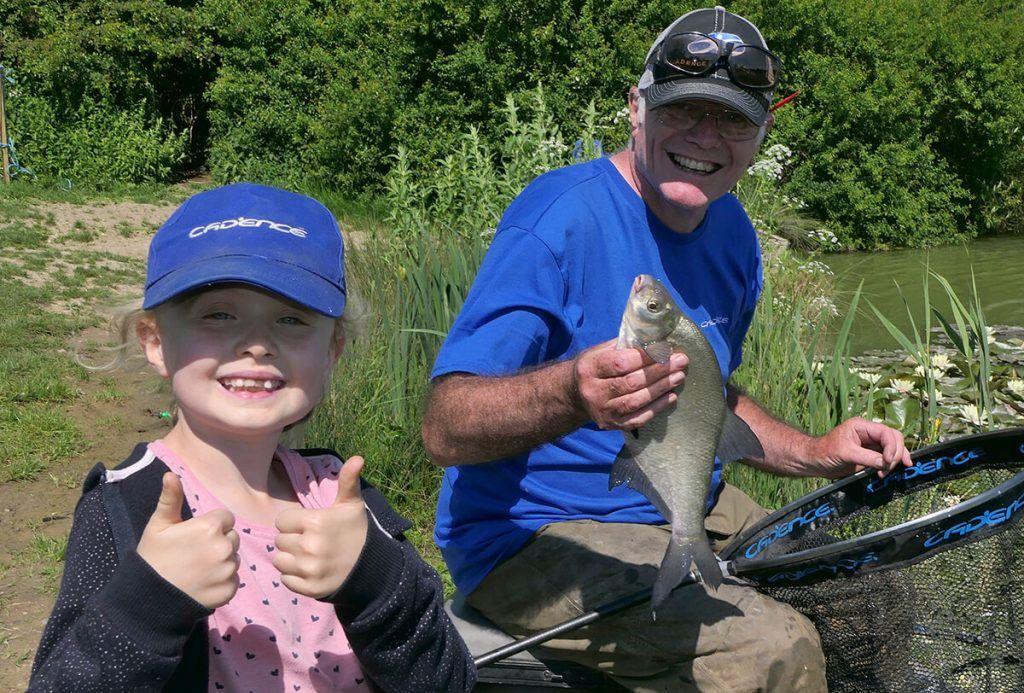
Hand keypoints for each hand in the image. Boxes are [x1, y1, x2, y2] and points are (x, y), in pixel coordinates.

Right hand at [137, 472, 238, 608]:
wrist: (148, 599)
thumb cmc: (152, 557)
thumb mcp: (158, 525)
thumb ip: (170, 499)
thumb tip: (170, 474)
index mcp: (210, 527)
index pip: (225, 518)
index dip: (211, 525)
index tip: (194, 535)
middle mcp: (224, 547)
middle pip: (232, 537)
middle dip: (218, 541)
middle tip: (195, 553)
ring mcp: (228, 570)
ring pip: (234, 558)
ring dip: (221, 561)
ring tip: (197, 569)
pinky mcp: (229, 590)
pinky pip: (233, 579)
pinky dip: (222, 581)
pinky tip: (203, 583)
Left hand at [273, 456, 368, 598]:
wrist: (372, 566)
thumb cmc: (356, 531)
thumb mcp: (352, 504)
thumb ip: (348, 481)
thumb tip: (357, 457)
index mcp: (316, 522)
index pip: (281, 521)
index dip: (294, 522)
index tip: (310, 525)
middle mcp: (310, 547)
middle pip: (279, 540)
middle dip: (292, 539)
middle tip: (311, 540)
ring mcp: (309, 570)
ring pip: (279, 560)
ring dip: (290, 558)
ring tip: (308, 555)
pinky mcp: (309, 588)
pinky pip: (285, 580)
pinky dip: (294, 576)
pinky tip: (310, 570)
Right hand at [572, 338, 687, 429]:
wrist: (574, 394)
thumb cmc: (594, 367)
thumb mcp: (601, 351)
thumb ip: (624, 345)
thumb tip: (656, 340)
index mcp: (589, 368)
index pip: (620, 363)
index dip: (646, 357)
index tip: (665, 349)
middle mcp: (593, 391)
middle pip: (631, 382)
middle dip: (659, 371)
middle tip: (680, 362)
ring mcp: (602, 411)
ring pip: (636, 401)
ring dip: (661, 388)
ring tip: (679, 377)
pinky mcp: (611, 425)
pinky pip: (638, 419)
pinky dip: (657, 408)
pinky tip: (671, 397)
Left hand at [809, 417, 912, 478]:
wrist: (815, 462)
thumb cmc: (824, 452)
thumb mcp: (845, 453)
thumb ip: (867, 457)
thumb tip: (885, 463)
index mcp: (861, 426)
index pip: (885, 432)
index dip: (891, 446)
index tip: (888, 460)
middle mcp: (868, 433)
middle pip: (894, 438)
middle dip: (896, 453)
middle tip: (888, 467)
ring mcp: (870, 444)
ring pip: (893, 448)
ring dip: (894, 461)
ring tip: (885, 472)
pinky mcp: (870, 456)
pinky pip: (886, 458)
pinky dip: (889, 465)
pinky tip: (884, 473)